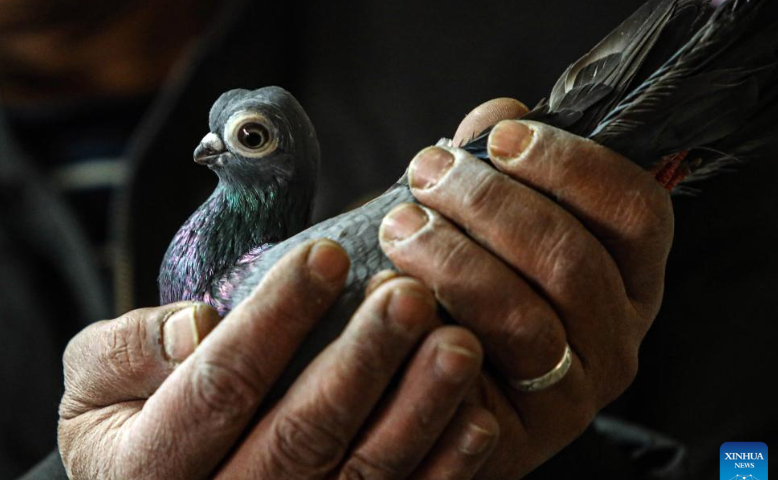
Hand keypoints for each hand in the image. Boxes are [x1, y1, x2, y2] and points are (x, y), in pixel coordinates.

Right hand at [58, 239, 498, 479]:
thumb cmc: (127, 420)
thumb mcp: (94, 382)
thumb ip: (127, 350)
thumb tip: (196, 326)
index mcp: (150, 467)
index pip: (221, 384)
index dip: (275, 316)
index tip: (326, 254)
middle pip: (302, 435)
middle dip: (361, 361)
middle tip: (409, 296)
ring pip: (360, 475)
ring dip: (417, 410)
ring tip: (458, 344)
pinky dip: (444, 468)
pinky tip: (478, 417)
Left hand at [379, 99, 673, 477]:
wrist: (435, 385)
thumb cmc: (471, 287)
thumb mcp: (493, 223)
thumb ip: (503, 167)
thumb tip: (501, 112)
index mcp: (629, 279)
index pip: (637, 211)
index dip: (572, 164)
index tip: (502, 137)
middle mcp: (615, 338)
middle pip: (571, 259)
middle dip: (490, 203)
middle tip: (427, 172)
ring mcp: (572, 394)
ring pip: (525, 318)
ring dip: (453, 258)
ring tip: (400, 224)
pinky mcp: (516, 435)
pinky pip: (474, 371)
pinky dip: (429, 320)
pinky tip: (390, 287)